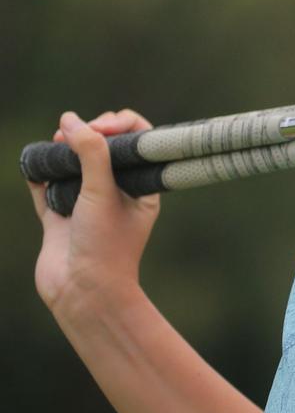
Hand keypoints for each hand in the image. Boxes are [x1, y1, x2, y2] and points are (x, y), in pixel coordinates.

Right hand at [28, 110, 159, 316]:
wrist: (83, 293)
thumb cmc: (106, 246)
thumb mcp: (103, 192)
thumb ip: (91, 154)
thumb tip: (71, 119)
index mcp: (141, 186)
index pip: (138, 142)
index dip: (121, 126)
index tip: (102, 127)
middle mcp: (116, 192)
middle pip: (104, 148)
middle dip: (88, 134)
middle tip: (71, 134)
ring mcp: (85, 204)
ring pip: (73, 164)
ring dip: (63, 150)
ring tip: (55, 143)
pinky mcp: (58, 216)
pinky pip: (46, 186)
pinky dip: (40, 172)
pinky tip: (36, 163)